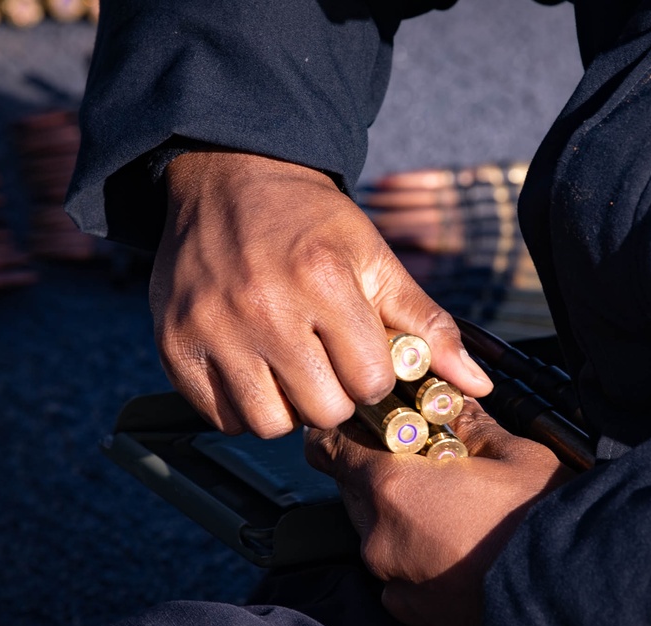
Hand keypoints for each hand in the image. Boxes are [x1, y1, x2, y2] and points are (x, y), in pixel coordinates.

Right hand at [150, 150, 491, 436]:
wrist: (229, 177)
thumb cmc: (310, 221)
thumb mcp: (376, 259)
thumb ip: (428, 324)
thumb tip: (477, 383)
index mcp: (325, 281)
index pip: (370, 381)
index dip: (373, 375)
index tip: (361, 355)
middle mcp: (264, 307)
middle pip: (322, 410)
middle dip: (334, 395)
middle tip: (325, 364)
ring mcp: (212, 327)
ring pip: (268, 424)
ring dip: (288, 407)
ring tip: (289, 369)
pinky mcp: (173, 342)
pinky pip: (219, 416)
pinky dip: (241, 405)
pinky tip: (253, 369)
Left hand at [305, 399, 575, 625]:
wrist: (575, 595)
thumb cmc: (546, 521)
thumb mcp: (515, 455)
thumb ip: (472, 426)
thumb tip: (456, 406)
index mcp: (394, 487)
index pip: (334, 448)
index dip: (344, 432)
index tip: (363, 425)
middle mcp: (380, 537)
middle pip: (355, 490)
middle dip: (382, 472)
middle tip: (427, 462)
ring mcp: (393, 580)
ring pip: (377, 532)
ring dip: (401, 515)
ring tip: (453, 508)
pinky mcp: (413, 614)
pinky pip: (396, 574)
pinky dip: (414, 557)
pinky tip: (456, 549)